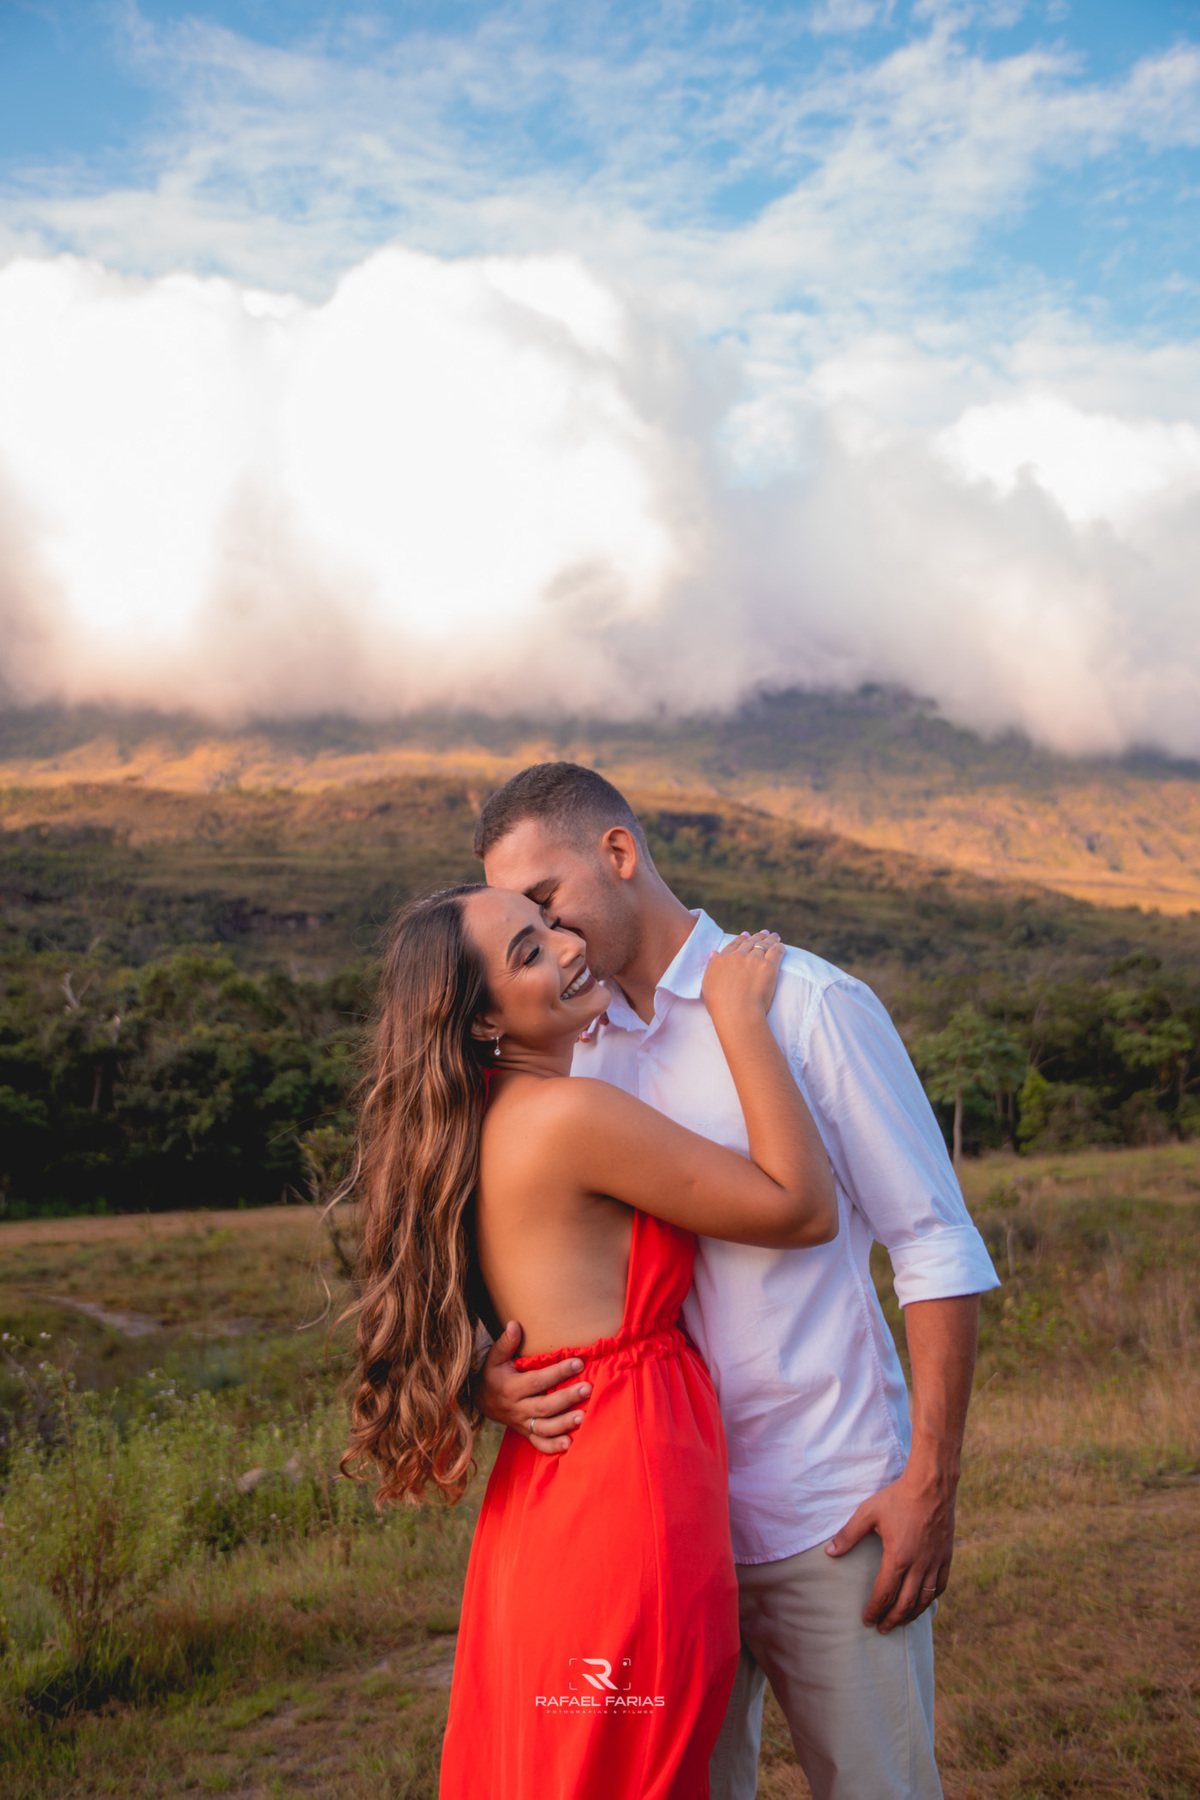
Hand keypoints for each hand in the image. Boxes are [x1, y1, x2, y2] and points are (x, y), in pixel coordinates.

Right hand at [472, 1321, 591, 1454]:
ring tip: (583, 1417)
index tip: (578, 1363)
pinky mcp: (526, 1433)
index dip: (558, 1372)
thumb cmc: (493, 1374)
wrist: (482, 1400)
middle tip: (588, 1389)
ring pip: (544, 1428)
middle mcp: (517, 1408)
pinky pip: (539, 1444)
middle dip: (566, 1398)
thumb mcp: (494, 1358)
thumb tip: (514, 1325)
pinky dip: (553, 1447)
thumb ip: (505, 1343)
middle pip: (544, 1406)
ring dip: (564, 1424)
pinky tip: (570, 1444)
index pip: (537, 1381)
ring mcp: (522, 1423)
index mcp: (510, 1388)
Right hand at [702, 931, 783, 1025]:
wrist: (737, 1012)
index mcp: (722, 959)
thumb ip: (712, 966)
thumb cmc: (720, 1004)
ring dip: (770, 939)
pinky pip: (776, 951)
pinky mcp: (769, 966)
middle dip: (757, 936)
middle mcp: (738, 956)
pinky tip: (781, 945)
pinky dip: (779, 947)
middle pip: (749, 942)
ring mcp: (754, 960)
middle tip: (764, 933)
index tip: (746, 935)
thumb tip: (714, 953)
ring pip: (763, 944)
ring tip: (774, 936)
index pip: (733, 945)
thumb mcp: (708, 984)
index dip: (741, 939)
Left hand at [825, 1465, 955, 1631]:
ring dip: (911, 1615)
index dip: (874, 1610)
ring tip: (900, 1622)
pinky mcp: (946, 1557)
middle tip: (882, 1629)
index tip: (867, 1621)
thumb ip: (848, 1535)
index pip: (884, 1594)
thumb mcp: (868, 1513)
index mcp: (898, 1557)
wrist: (931, 1486)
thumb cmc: (897, 1498)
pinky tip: (922, 1603)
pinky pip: (940, 1587)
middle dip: (892, 1620)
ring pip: (924, 1600)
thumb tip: (829, 1553)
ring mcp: (935, 1563)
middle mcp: (919, 1566)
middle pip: (905, 1604)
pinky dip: (930, 1600)